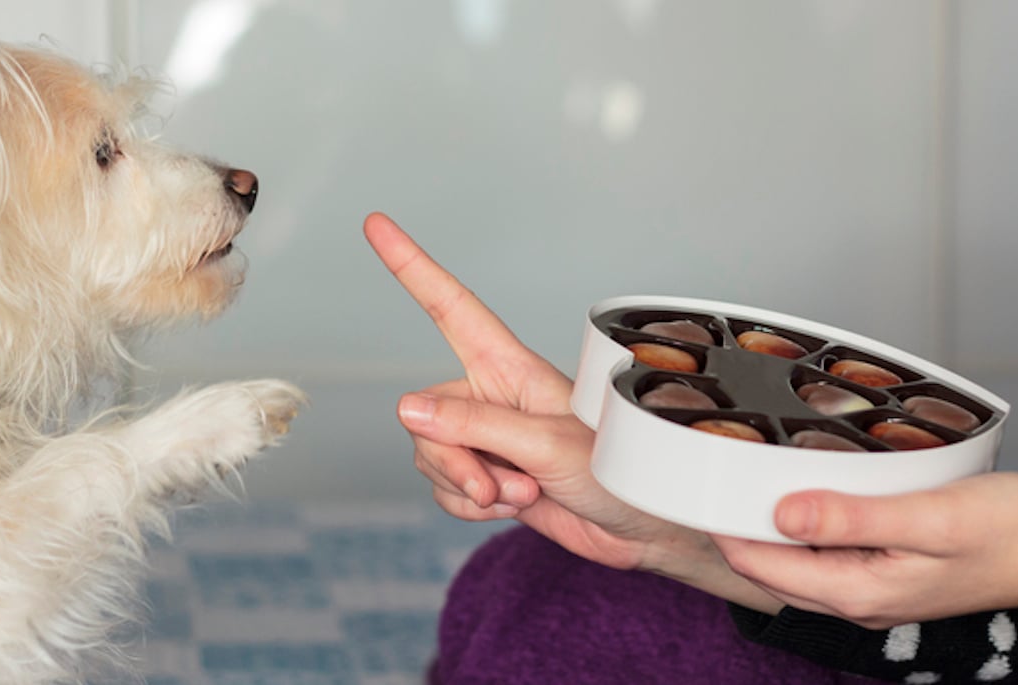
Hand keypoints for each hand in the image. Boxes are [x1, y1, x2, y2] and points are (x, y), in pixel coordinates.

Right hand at [364, 212, 781, 610]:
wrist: (640, 530)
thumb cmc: (617, 471)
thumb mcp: (546, 445)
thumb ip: (474, 427)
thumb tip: (407, 408)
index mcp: (510, 367)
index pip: (450, 308)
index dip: (412, 266)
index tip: (377, 225)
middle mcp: (491, 397)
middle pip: (424, 415)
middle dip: (451, 459)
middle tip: (496, 485)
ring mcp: (486, 439)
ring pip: (430, 456)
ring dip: (467, 487)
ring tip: (521, 494)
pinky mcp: (486, 477)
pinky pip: (444, 489)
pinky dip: (470, 508)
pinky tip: (511, 508)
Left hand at [713, 470, 1017, 628]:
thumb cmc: (1009, 532)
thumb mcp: (929, 518)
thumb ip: (853, 518)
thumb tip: (782, 515)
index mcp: (859, 591)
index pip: (763, 566)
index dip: (725, 528)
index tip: (699, 489)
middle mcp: (857, 599)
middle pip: (770, 568)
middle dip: (736, 529)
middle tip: (712, 479)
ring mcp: (870, 590)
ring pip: (795, 563)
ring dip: (767, 529)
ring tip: (743, 483)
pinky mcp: (884, 574)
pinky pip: (824, 555)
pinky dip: (802, 528)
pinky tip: (801, 498)